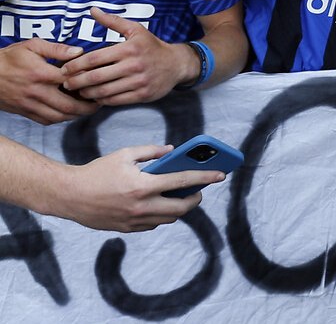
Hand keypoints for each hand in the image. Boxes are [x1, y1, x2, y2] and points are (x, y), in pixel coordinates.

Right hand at [0, 39, 93, 124]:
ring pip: (58, 117)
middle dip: (87, 108)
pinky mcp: (24, 112)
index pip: (71, 81)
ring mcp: (30, 104)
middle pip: (68, 106)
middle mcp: (37, 92)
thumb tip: (79, 52)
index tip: (98, 83)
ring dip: (75, 116)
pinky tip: (68, 113)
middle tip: (99, 103)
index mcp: (41, 74)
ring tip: (87, 109)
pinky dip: (60, 119)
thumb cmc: (10, 58)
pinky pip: (46, 121)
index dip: (87, 83)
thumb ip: (57, 49)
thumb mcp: (32, 46)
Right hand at [54, 144, 222, 231]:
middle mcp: (141, 206)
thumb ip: (151, 152)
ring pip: (169, 218)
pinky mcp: (127, 228)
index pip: (183, 181)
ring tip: (181, 196)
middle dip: (195, 198)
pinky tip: (161, 203)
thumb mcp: (125, 155)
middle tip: (199, 191)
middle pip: (182, 208)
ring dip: (179, 208)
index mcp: (143, 185)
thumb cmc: (97, 172)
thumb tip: (173, 151)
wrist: (69, 195)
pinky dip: (161, 215)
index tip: (221, 174)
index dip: (205, 177)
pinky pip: (153, 224)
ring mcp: (134, 220)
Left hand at [61, 8, 196, 104]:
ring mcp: (139, 81)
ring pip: (104, 91)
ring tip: (79, 90)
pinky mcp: (143, 94)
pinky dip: (102, 100)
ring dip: (87, 92)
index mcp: (128, 48)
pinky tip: (96, 96)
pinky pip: (116, 100)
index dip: (75, 65)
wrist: (176, 64)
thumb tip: (93, 10)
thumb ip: (112, 21)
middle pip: (96, 77)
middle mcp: (133, 66)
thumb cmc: (152, 46)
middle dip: (76, 82)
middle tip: (66, 83)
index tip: (64, 69)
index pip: (94, 59)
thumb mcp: (135, 30)